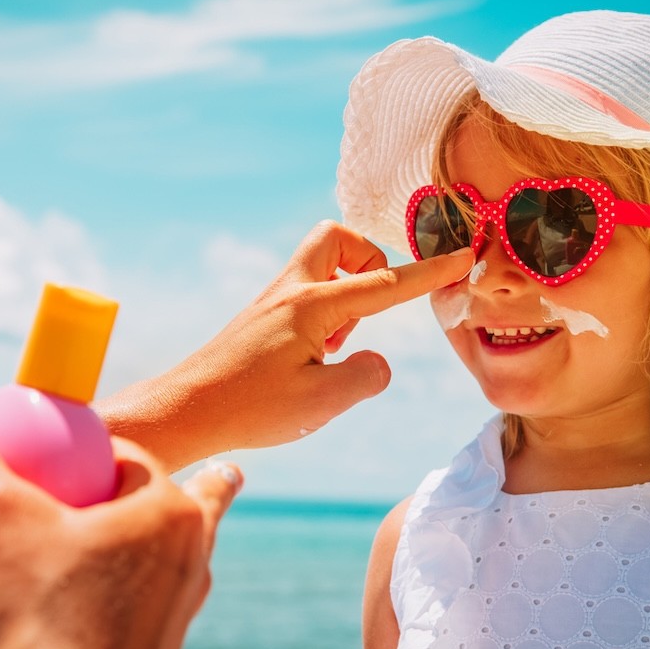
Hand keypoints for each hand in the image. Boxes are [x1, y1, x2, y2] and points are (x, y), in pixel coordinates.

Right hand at [0, 417, 241, 648]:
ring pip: (171, 560)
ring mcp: (178, 612)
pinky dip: (137, 597)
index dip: (92, 452)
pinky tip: (114, 606)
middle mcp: (190, 561)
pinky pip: (152, 609)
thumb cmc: (42, 616)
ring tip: (162, 537)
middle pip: (178, 506)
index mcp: (170, 514)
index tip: (60, 462)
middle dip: (182, 487)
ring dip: (159, 545)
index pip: (132, 459)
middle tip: (203, 474)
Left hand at [96, 220, 472, 469]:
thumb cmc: (250, 407)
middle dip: (368, 261)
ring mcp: (273, 301)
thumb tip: (378, 361)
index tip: (464, 256)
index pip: (386, 283)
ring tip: (335, 347)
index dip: (430, 273)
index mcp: (312, 305)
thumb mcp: (322, 402)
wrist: (186, 410)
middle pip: (338, 238)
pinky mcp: (263, 317)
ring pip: (321, 264)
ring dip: (346, 292)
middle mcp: (291, 291)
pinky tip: (313, 357)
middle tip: (369, 309)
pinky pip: (306, 291)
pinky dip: (325, 312)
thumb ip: (366, 377)